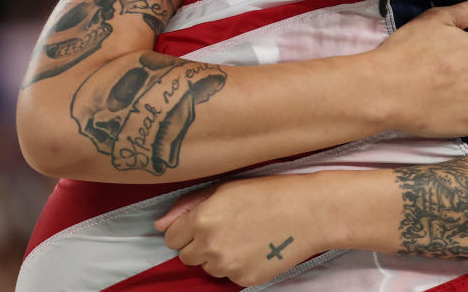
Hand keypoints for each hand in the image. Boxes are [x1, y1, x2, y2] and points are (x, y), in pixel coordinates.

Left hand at [155, 175, 325, 285]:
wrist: (308, 211)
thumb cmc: (268, 193)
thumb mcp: (226, 188)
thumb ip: (188, 206)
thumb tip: (159, 225)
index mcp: (202, 219)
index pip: (171, 238)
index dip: (185, 230)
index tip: (202, 224)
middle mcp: (210, 245)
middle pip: (186, 256)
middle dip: (199, 245)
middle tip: (225, 229)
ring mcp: (227, 265)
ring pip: (207, 268)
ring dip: (217, 257)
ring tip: (243, 237)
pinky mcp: (244, 278)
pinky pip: (229, 276)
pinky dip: (238, 265)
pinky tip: (255, 248)